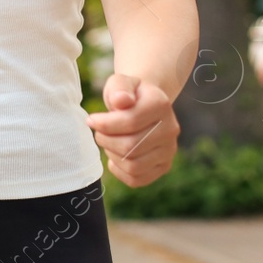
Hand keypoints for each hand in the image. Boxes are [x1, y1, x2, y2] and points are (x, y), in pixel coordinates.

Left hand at [86, 72, 178, 186]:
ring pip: (133, 166)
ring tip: (109, 142)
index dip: (104, 124)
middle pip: (130, 146)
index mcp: (161, 104)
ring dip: (112, 155)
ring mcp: (169, 150)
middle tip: (99, 132)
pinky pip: (136, 179)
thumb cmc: (126, 94)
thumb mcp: (120, 82)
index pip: (130, 121)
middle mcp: (170, 129)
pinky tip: (116, 155)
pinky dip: (119, 170)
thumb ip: (119, 88)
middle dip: (105, 140)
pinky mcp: (163, 167)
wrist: (142, 104)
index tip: (91, 119)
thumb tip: (121, 101)